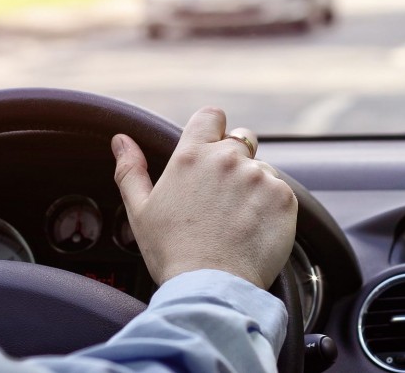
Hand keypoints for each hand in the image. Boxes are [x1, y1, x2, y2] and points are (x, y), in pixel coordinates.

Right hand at [111, 107, 297, 288]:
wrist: (211, 288)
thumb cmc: (172, 253)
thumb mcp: (140, 211)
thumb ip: (130, 170)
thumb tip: (121, 141)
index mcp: (192, 156)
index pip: (211, 116)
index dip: (213, 128)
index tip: (212, 147)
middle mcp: (228, 159)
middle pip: (242, 139)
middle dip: (236, 159)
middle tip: (224, 196)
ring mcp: (259, 176)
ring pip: (262, 169)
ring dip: (254, 186)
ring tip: (238, 221)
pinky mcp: (283, 197)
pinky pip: (281, 191)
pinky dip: (272, 207)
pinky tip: (255, 230)